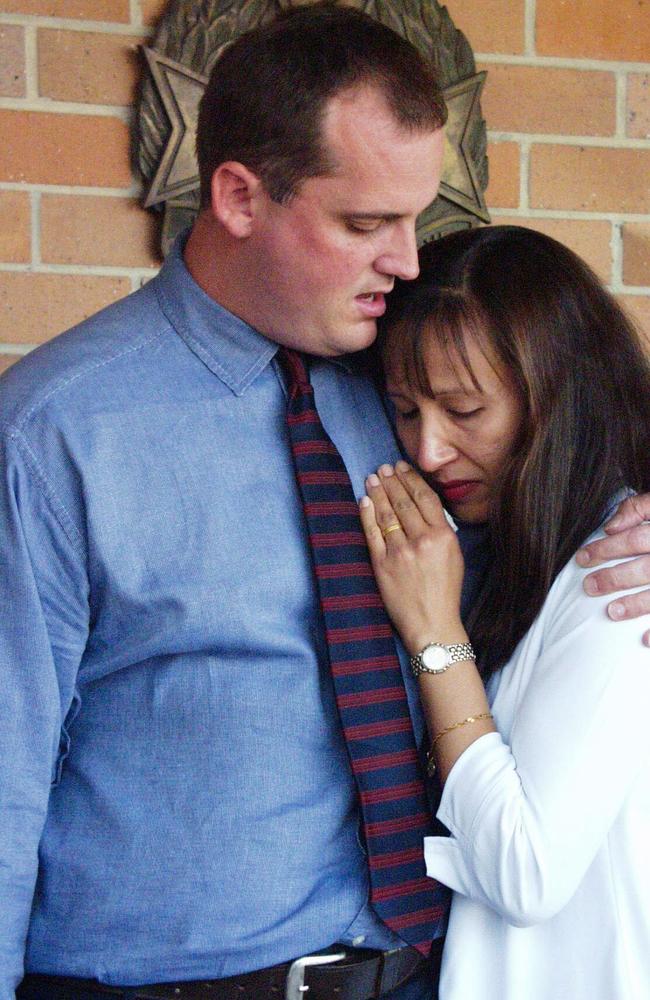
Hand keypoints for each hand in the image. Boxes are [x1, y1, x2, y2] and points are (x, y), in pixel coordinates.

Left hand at [359, 460, 464, 653]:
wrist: (432, 624)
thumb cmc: (445, 592)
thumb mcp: (455, 556)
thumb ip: (441, 531)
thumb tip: (423, 506)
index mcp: (444, 536)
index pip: (425, 498)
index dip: (411, 479)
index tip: (402, 468)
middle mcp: (422, 540)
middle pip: (403, 502)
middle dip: (392, 481)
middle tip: (384, 468)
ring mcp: (400, 552)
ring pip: (386, 514)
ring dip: (378, 492)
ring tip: (373, 478)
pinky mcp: (382, 564)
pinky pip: (372, 533)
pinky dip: (366, 514)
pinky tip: (364, 501)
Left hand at [576, 493, 649, 644]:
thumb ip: (638, 508)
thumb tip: (610, 526)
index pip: (635, 539)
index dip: (607, 548)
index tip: (582, 557)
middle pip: (646, 568)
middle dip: (615, 578)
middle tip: (589, 586)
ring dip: (637, 604)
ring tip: (612, 612)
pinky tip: (645, 640)